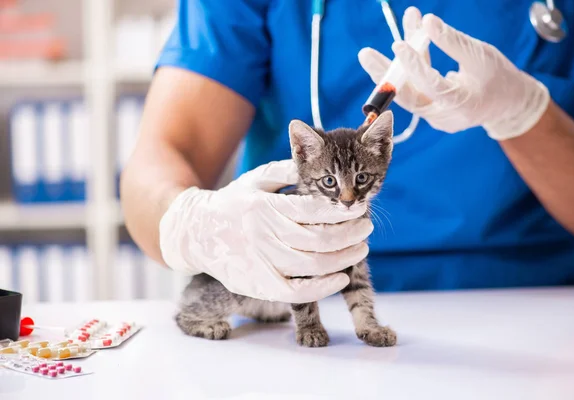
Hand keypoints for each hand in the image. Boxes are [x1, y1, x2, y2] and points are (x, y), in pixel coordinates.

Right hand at [159, 160, 372, 302]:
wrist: (195, 233)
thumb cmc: (232, 203)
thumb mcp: (254, 179)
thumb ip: (284, 170)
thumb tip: (313, 160)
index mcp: (264, 206)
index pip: (310, 210)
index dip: (340, 211)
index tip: (359, 208)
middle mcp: (263, 235)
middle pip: (318, 240)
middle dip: (350, 234)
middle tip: (367, 227)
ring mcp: (261, 262)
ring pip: (312, 266)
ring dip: (343, 258)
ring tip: (361, 249)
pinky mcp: (259, 285)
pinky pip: (296, 292)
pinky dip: (322, 288)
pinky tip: (340, 277)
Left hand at [359, 8, 549, 139]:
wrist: (507, 103)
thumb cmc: (497, 77)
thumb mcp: (480, 54)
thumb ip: (452, 41)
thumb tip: (426, 21)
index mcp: (462, 104)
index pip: (432, 85)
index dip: (414, 65)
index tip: (399, 44)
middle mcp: (444, 117)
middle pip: (408, 96)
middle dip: (384, 75)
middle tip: (364, 54)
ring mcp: (435, 119)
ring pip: (407, 94)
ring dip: (390, 70)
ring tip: (369, 53)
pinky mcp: (429, 114)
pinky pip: (413, 92)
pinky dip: (405, 73)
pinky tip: (399, 51)